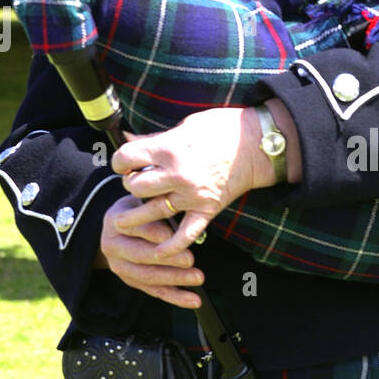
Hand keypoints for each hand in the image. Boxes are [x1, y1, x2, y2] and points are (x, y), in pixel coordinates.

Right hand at [98, 195, 203, 307]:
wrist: (116, 229)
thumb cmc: (137, 210)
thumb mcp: (142, 201)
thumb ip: (155, 206)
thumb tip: (175, 207)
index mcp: (115, 222)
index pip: (135, 228)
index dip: (153, 232)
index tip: (171, 236)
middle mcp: (113, 246)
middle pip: (141, 255)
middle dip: (167, 259)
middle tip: (190, 259)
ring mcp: (120, 267)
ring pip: (149, 276)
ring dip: (175, 279)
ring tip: (198, 278)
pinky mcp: (131, 281)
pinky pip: (155, 291)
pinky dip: (177, 297)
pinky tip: (194, 301)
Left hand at [110, 103, 300, 255]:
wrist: (258, 146)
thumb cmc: (222, 129)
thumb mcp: (184, 126)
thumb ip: (155, 138)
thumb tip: (128, 138)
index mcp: (169, 149)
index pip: (127, 158)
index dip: (121, 160)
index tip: (124, 162)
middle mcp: (177, 175)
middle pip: (136, 187)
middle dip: (131, 185)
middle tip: (135, 183)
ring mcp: (192, 196)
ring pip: (152, 211)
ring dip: (135, 218)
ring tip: (123, 221)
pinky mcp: (206, 210)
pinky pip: (185, 234)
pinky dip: (171, 247)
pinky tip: (158, 252)